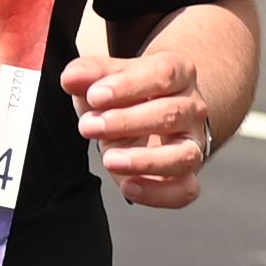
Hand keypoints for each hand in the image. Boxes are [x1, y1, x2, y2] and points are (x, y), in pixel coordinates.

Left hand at [68, 47, 217, 206]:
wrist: (150, 114)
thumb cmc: (129, 94)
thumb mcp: (108, 79)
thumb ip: (90, 74)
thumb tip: (72, 77)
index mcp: (178, 72)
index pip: (163, 75)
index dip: (129, 86)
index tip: (95, 95)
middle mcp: (192, 108)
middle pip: (171, 114)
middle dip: (126, 122)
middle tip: (90, 126)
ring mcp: (193, 144)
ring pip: (184, 155)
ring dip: (144, 160)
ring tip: (109, 159)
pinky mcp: (187, 176)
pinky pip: (184, 190)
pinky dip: (157, 193)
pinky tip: (128, 186)